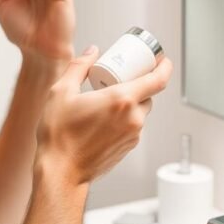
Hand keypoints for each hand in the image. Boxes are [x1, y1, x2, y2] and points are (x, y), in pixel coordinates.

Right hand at [35, 46, 173, 184]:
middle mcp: (133, 118)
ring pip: (141, 112)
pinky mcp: (128, 148)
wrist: (60, 171)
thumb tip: (92, 52)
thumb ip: (79, 66)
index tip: (162, 60)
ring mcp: (132, 135)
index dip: (164, 67)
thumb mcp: (61, 92)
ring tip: (110, 99)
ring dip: (131, 102)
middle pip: (149, 94)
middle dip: (140, 83)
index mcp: (121, 100)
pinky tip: (105, 118)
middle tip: (124, 76)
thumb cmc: (59, 135)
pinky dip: (126, 118)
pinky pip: (134, 126)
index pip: (158, 80)